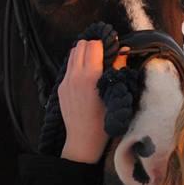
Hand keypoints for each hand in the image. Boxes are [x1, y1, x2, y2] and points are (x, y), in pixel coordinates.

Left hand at [59, 40, 108, 163]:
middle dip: (94, 46)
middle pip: (81, 45)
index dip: (105, 44)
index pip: (94, 45)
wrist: (83, 141)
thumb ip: (118, 69)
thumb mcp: (115, 95)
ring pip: (72, 53)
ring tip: (95, 63)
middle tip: (105, 55)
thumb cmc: (103, 122)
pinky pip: (68, 67)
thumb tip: (122, 50)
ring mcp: (65, 81)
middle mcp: (75, 75)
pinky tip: (87, 76)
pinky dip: (77, 64)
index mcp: (90, 76)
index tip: (113, 49)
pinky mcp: (61, 88)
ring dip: (84, 53)